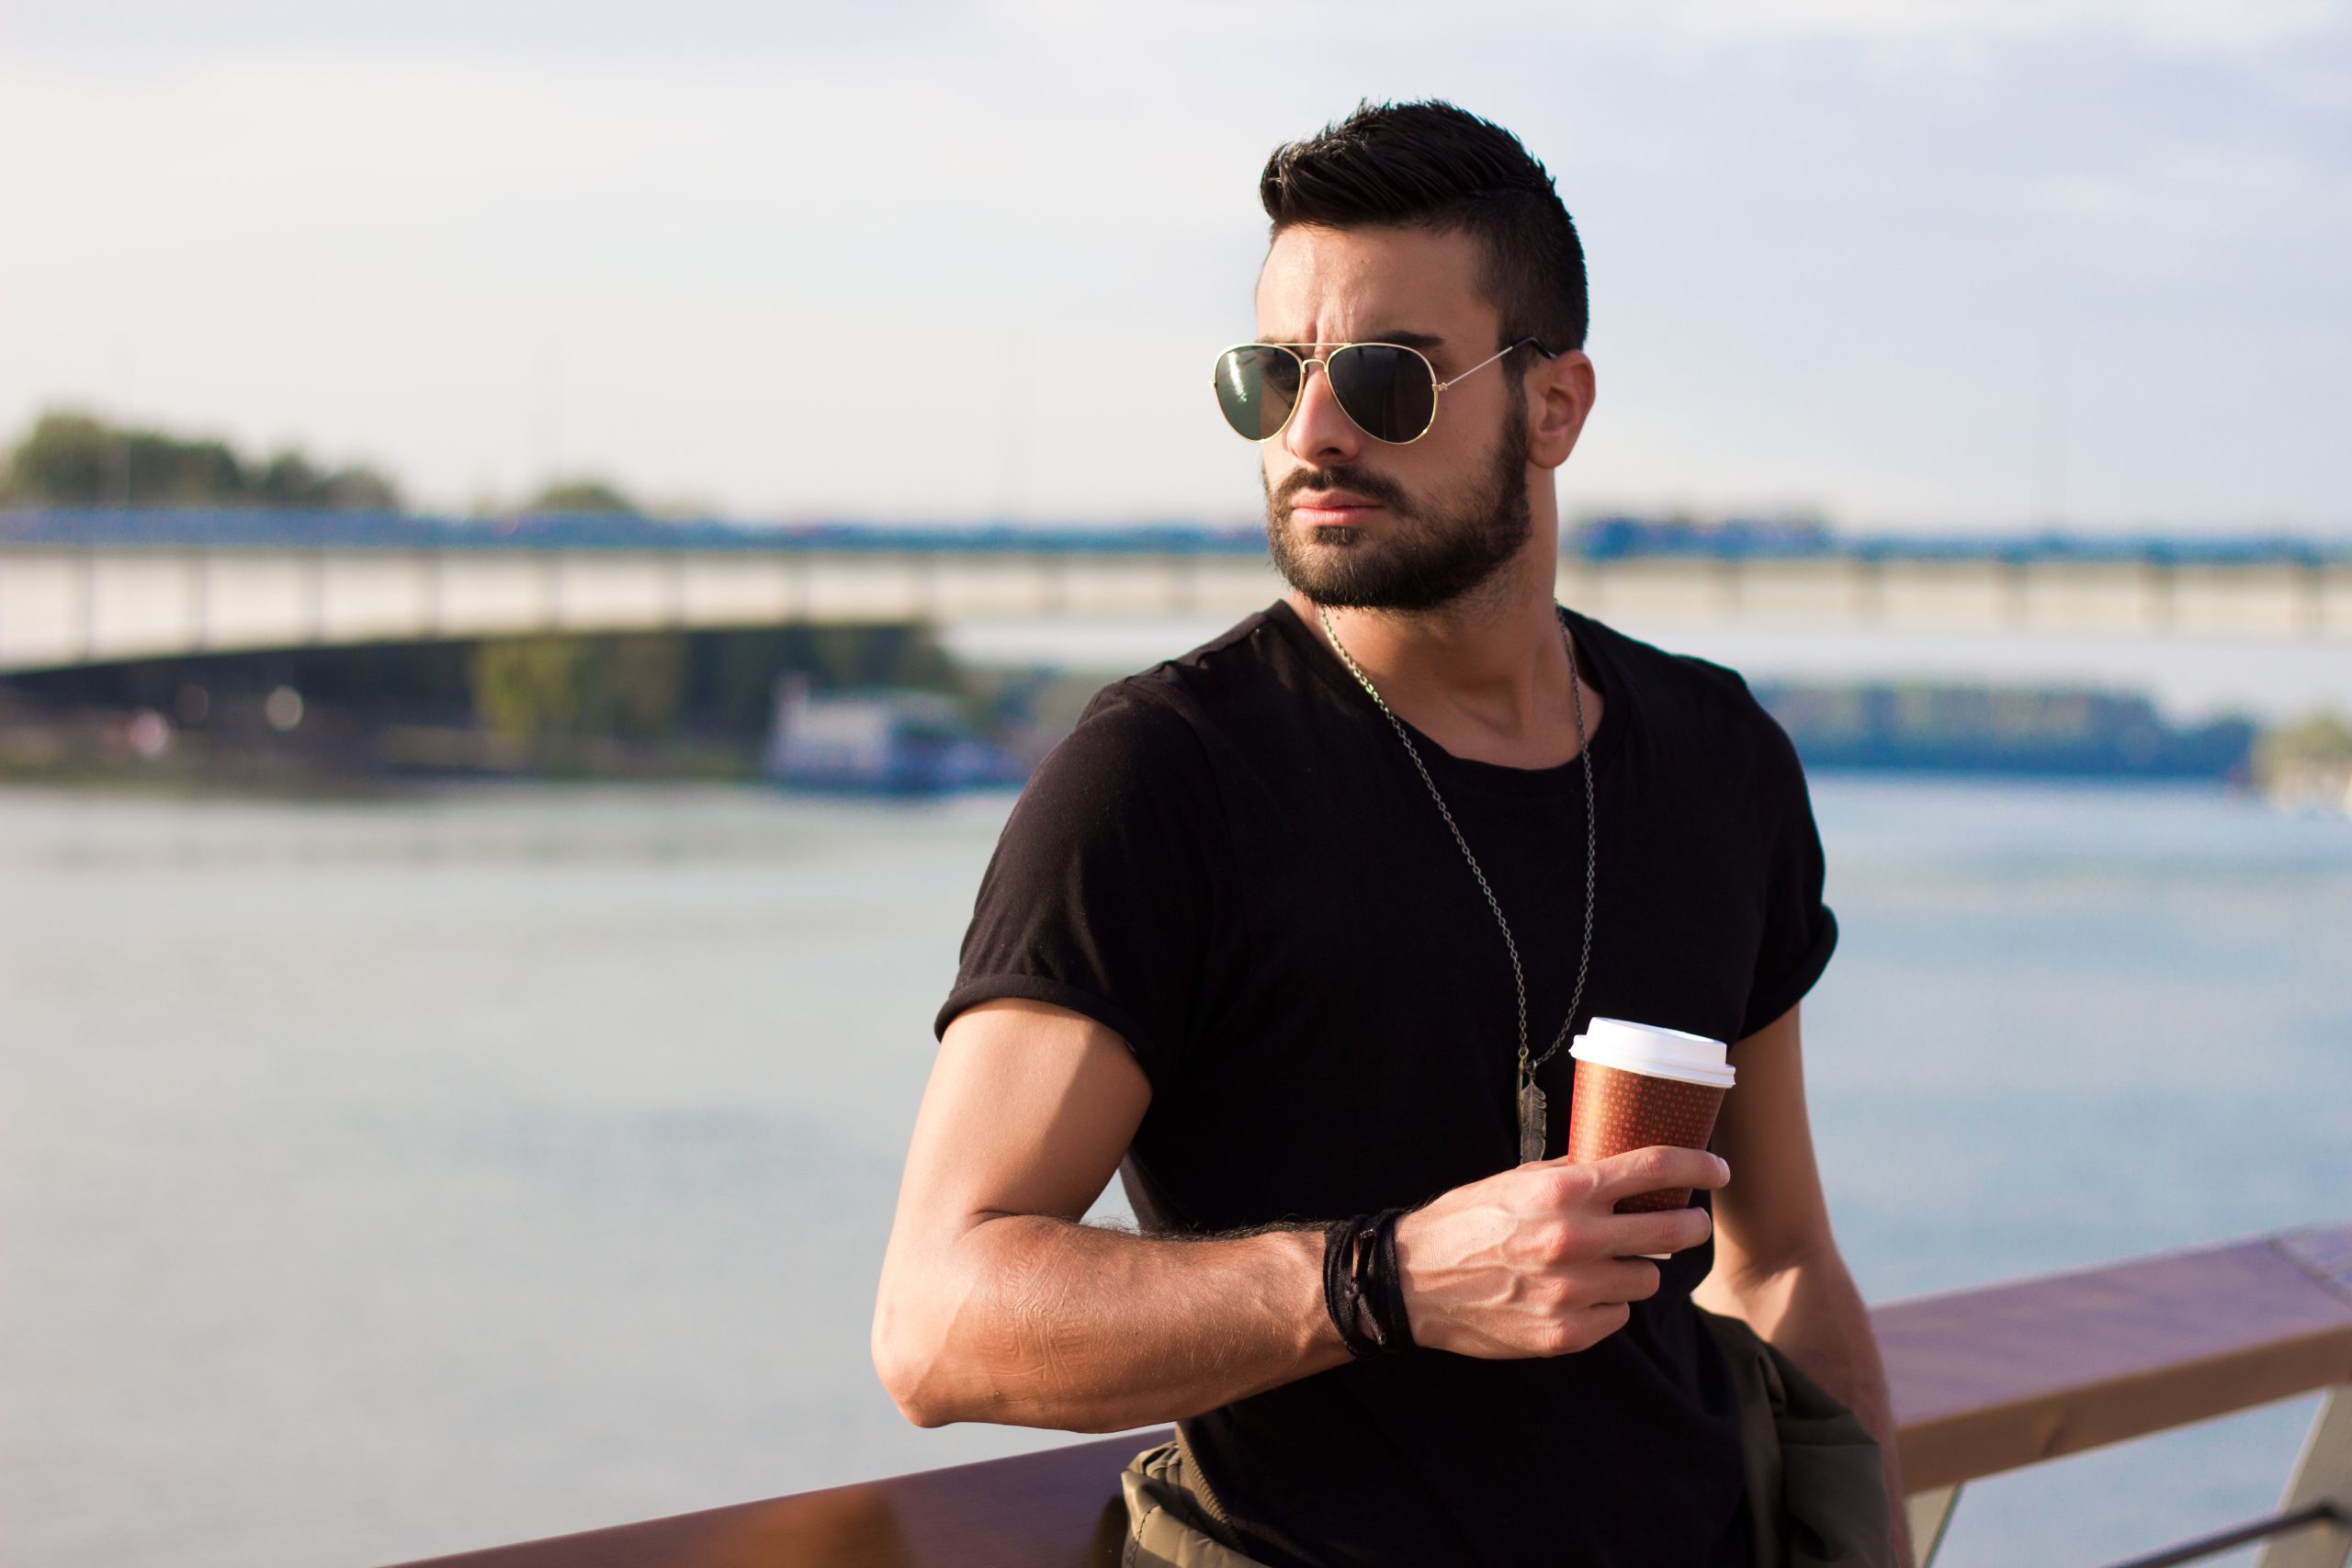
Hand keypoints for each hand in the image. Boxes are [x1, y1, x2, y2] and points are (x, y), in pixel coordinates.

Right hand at [1393, 1146, 1728, 1358]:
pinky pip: (1617, 1319)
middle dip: (1689, 1226)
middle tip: (1689, 1225)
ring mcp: (1571, 1293)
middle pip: (1670, 1232)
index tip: (1718, 1170)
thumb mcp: (1514, 1181)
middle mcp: (1573, 1241)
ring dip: (1636, 1270)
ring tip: (1609, 1264)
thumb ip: (1570, 1175)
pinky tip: (1580, 1295)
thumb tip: (1621, 1166)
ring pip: (1647, 1281)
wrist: (1411, 1284)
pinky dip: (1607, 1306)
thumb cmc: (1464, 1223)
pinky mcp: (1565, 1335)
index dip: (1698, 1167)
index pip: (1654, 1170)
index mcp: (1562, 1193)